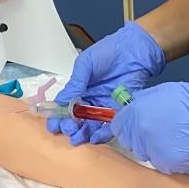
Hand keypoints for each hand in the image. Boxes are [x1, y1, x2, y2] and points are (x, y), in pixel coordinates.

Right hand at [48, 21, 164, 145]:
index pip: (65, 107)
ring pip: (91, 126)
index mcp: (79, 89)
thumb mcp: (86, 64)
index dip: (58, 118)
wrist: (134, 49)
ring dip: (83, 134)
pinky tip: (94, 138)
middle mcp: (90, 100)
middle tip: (68, 130)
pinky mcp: (120, 110)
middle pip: (77, 120)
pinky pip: (110, 126)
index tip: (54, 126)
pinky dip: (102, 134)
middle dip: (70, 128)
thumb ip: (75, 83)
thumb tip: (61, 102)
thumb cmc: (108, 52)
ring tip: (78, 138)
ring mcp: (105, 106)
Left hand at [111, 78, 188, 173]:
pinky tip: (178, 148)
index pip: (118, 126)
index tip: (134, 127)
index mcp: (137, 113)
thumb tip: (130, 110)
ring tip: (170, 139)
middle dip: (139, 138)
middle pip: (129, 142)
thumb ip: (140, 103)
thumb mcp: (159, 92)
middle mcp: (141, 133)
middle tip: (156, 132)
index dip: (126, 126)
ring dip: (152, 149)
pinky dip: (166, 158)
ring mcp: (153, 150)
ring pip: (144, 154)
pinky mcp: (166, 164)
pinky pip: (159, 163)